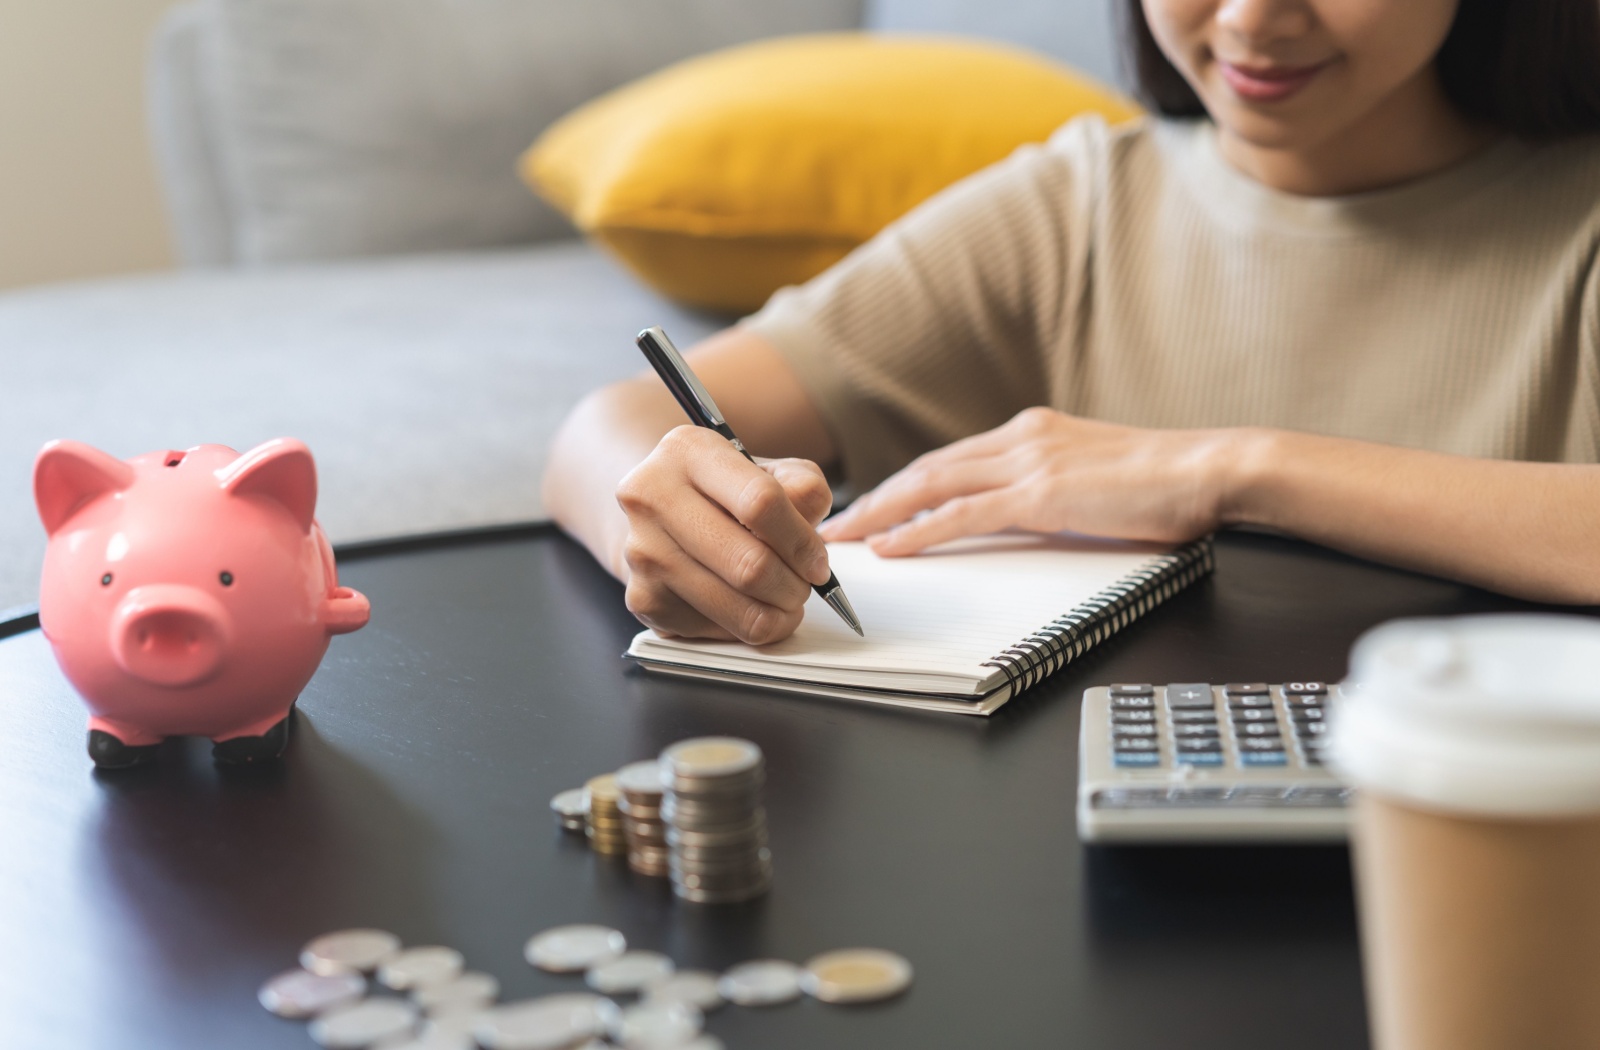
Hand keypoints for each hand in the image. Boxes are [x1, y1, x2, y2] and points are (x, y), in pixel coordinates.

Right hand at [615, 426, 832, 643]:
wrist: (662, 511)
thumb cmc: (724, 492)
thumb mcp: (769, 471)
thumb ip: (802, 489)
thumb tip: (810, 534)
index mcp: (687, 451)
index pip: (760, 503)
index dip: (802, 542)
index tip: (818, 564)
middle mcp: (652, 497)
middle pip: (749, 564)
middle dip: (793, 586)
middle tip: (804, 587)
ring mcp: (642, 551)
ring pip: (736, 607)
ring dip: (776, 614)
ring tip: (783, 600)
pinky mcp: (643, 597)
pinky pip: (715, 631)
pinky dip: (744, 627)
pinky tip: (745, 606)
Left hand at [819, 407, 1237, 554]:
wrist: (1213, 468)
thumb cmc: (1169, 482)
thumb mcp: (1096, 477)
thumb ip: (1057, 485)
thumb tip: (1030, 511)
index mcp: (1034, 431)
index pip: (952, 459)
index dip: (908, 484)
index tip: (876, 505)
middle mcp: (1022, 438)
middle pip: (929, 468)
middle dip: (880, 497)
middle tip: (840, 523)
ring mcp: (1029, 462)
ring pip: (933, 486)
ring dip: (883, 513)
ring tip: (848, 538)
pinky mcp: (1041, 495)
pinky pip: (962, 515)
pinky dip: (920, 531)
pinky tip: (892, 547)